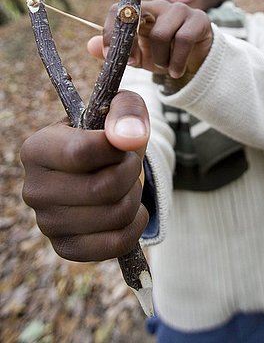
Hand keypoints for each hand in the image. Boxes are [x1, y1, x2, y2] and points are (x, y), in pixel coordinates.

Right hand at [20, 91, 149, 261]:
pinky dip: (136, 224)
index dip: (117, 149)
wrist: (104, 165)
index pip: (82, 153)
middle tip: (128, 163)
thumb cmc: (108, 133)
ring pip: (116, 215)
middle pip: (104, 188)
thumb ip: (127, 111)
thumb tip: (128, 138)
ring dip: (135, 196)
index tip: (122, 142)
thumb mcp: (120, 108)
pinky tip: (131, 210)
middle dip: (131, 172)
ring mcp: (47, 223)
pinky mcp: (66, 246)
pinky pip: (116, 244)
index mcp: (37, 149)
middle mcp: (34, 188)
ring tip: (126, 183)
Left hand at [87, 0, 212, 78]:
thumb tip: (90, 45)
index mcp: (140, 12)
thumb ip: (116, 51)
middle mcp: (159, 5)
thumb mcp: (137, 56)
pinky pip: (183, 39)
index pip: (118, 10)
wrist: (195, 62)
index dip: (111, 31)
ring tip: (164, 68)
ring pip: (161, 33)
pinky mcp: (199, 20)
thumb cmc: (163, 55)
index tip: (112, 56)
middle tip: (134, 64)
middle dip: (132, 46)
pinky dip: (177, 61)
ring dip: (160, 59)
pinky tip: (176, 72)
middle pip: (137, 17)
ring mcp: (180, 10)